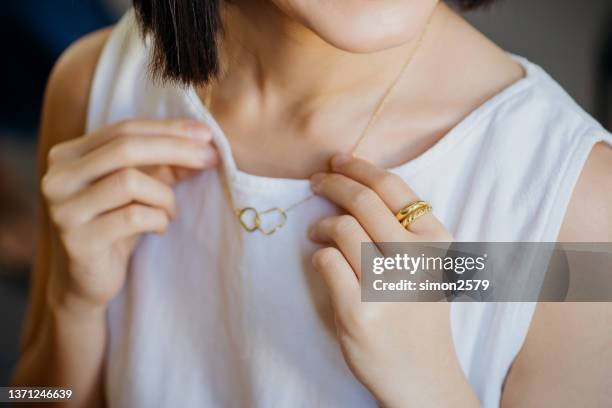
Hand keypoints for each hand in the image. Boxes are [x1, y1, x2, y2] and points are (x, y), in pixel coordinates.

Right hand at [42, 119, 217, 313]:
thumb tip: (204, 142)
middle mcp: (58, 178)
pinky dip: (158, 219)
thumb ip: (166, 164)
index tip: (206, 134)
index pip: (124, 129)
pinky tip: (160, 228)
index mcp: (68, 155)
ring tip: (171, 211)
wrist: (87, 282)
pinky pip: (133, 217)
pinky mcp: (78, 240)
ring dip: (165, 196)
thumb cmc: (116, 227)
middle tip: (210, 158)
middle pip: (124, 148)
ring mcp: (64, 209)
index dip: (168, 129)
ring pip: (129, 181)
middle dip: (176, 149)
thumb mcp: (143, 189)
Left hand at [309, 155, 476, 407]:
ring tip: (317, 232)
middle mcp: (417, 260)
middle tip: (316, 182)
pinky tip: (323, 261)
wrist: (423, 376)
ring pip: (341, 228)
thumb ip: (405, 229)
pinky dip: (318, 255)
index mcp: (437, 242)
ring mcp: (387, 286)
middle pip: (362, 201)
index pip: (393, 188)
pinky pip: (325, 262)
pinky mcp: (358, 310)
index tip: (337, 162)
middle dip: (332, 183)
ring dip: (321, 225)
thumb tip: (354, 185)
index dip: (359, 167)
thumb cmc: (419, 314)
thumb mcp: (430, 266)